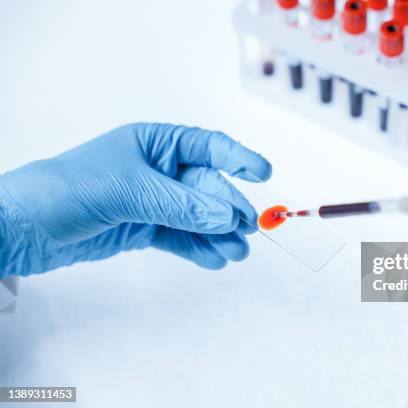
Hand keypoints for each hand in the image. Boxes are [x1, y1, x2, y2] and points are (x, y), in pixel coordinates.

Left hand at [0, 123, 271, 276]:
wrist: (22, 229)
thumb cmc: (68, 189)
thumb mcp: (128, 190)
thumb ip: (180, 204)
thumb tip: (228, 215)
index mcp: (155, 143)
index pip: (207, 146)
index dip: (238, 157)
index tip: (262, 173)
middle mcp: (158, 170)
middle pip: (207, 188)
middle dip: (227, 208)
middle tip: (248, 229)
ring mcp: (152, 201)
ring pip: (197, 217)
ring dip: (218, 234)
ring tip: (236, 252)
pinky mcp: (143, 229)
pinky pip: (180, 238)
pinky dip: (198, 249)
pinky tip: (215, 259)